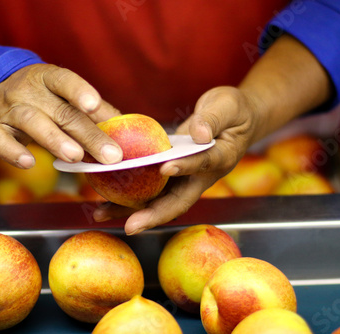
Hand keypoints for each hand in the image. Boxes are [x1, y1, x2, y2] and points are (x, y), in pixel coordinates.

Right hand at [0, 64, 122, 167]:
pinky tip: (28, 163)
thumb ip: (96, 112)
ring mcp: (11, 109)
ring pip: (31, 122)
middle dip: (87, 135)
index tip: (95, 105)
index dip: (79, 91)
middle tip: (110, 155)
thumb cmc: (43, 97)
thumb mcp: (66, 96)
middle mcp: (30, 91)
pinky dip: (12, 152)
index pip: (65, 81)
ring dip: (54, 140)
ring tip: (75, 157)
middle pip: (60, 112)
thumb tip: (126, 130)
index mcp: (50, 78)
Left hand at [93, 86, 264, 234]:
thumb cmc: (234, 111)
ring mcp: (185, 178)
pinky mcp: (172, 175)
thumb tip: (198, 133)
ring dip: (132, 210)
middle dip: (153, 215)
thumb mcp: (227, 106)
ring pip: (159, 200)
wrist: (237, 121)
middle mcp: (200, 176)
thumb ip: (212, 119)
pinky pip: (150, 187)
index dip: (185, 167)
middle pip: (177, 201)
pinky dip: (129, 194)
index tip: (165, 168)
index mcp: (220, 158)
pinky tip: (105, 196)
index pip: (202, 164)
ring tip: (102, 214)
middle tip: (130, 226)